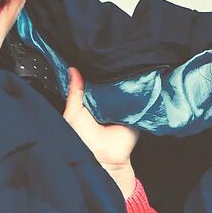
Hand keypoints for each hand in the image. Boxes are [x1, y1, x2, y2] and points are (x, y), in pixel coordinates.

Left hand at [64, 69, 139, 195]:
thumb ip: (75, 92)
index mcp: (92, 104)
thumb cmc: (82, 137)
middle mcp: (108, 105)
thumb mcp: (74, 111)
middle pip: (112, 85)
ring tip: (126, 66)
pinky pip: (139, 100)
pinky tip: (138, 79)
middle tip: (112, 58)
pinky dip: (138, 92)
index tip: (97, 56)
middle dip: (112, 74)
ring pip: (125, 90)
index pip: (96, 83)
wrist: (102, 156)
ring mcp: (123, 109)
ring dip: (126, 82)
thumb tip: (73, 69)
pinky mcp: (136, 114)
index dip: (96, 71)